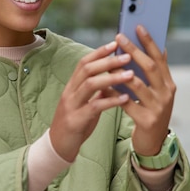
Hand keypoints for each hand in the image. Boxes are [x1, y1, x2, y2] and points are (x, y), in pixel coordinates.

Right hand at [49, 41, 132, 161]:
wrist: (58, 147)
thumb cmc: (75, 122)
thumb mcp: (85, 103)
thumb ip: (97, 90)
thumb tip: (114, 76)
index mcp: (72, 86)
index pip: (84, 63)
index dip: (100, 52)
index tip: (116, 43)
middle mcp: (70, 92)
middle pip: (87, 70)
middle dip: (108, 61)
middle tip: (127, 56)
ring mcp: (71, 106)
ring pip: (90, 85)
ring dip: (112, 78)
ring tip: (130, 74)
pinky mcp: (76, 120)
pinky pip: (94, 107)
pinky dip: (111, 101)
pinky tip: (125, 98)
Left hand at [115, 25, 175, 155]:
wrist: (153, 142)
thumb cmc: (150, 111)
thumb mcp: (157, 92)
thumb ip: (156, 74)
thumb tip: (158, 47)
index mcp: (169, 84)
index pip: (160, 58)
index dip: (149, 42)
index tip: (138, 26)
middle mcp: (166, 94)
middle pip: (149, 67)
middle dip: (134, 50)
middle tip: (119, 37)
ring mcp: (158, 107)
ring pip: (136, 84)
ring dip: (121, 71)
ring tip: (109, 59)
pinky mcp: (146, 120)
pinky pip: (126, 102)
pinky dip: (113, 92)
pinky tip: (103, 85)